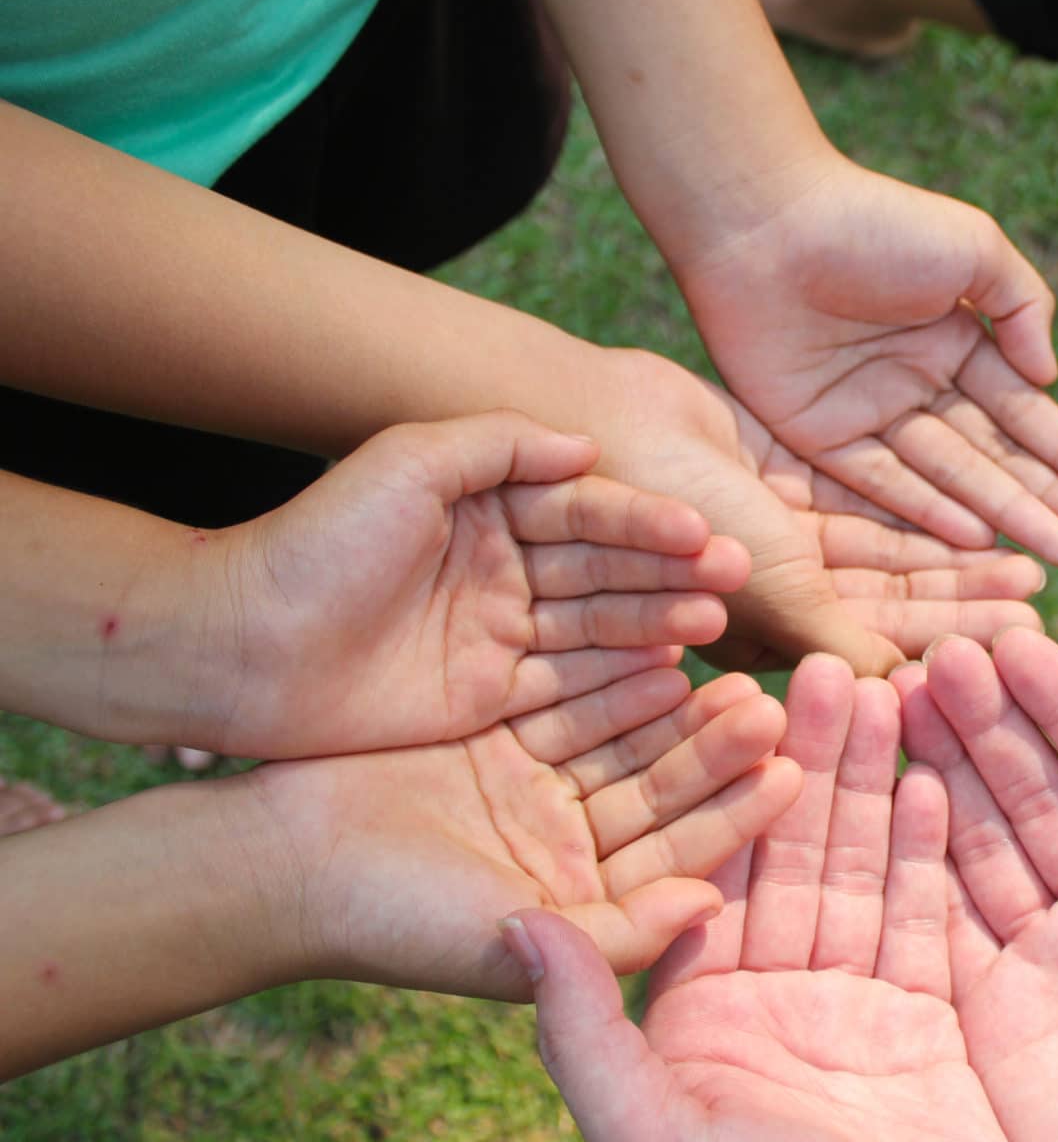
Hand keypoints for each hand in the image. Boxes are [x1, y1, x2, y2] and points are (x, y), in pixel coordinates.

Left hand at [199, 410, 746, 758]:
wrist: (239, 646)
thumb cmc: (317, 543)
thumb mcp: (406, 463)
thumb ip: (498, 443)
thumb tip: (586, 446)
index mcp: (490, 507)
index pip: (586, 508)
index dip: (644, 519)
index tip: (701, 528)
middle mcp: (506, 569)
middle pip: (605, 569)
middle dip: (669, 571)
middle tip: (734, 576)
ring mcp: (501, 635)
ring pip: (598, 627)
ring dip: (658, 623)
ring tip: (713, 622)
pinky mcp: (490, 698)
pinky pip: (569, 689)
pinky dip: (620, 683)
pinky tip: (671, 676)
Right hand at [248, 667, 799, 998]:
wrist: (276, 865)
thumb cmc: (390, 922)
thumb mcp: (514, 944)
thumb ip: (616, 935)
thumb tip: (712, 908)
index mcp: (586, 906)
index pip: (680, 856)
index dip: (733, 815)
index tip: (789, 773)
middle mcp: (571, 848)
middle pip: (660, 789)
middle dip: (715, 748)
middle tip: (772, 702)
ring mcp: (536, 791)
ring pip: (623, 740)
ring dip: (675, 705)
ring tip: (731, 664)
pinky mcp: (499, 739)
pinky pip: (569, 700)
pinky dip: (609, 674)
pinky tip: (658, 644)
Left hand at [511, 654, 1044, 1141]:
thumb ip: (589, 1037)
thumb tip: (512, 927)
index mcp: (700, 1022)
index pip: (711, 876)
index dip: (728, 786)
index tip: (743, 694)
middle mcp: (776, 1004)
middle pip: (796, 857)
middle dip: (816, 762)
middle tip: (836, 665)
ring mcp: (859, 1012)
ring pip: (868, 874)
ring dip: (881, 786)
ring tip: (897, 693)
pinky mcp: (934, 1027)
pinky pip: (931, 923)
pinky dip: (937, 854)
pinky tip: (939, 779)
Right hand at [591, 352, 1047, 675]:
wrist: (612, 428)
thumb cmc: (683, 523)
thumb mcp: (779, 589)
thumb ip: (846, 642)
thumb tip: (915, 700)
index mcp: (769, 642)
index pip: (878, 659)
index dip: (948, 653)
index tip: (1017, 651)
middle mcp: (778, 602)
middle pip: (893, 610)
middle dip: (965, 609)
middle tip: (1040, 606)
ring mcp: (781, 545)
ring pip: (889, 559)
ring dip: (956, 564)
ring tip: (1032, 566)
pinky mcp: (786, 490)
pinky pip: (869, 508)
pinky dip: (921, 515)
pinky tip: (983, 519)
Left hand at [676, 157, 1057, 562]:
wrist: (768, 223)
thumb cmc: (875, 222)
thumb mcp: (973, 249)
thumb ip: (1022, 307)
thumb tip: (1050, 377)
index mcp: (956, 340)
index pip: (1024, 411)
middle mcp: (918, 385)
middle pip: (994, 454)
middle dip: (1050, 496)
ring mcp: (870, 415)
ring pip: (949, 476)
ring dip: (1004, 514)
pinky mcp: (819, 437)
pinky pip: (883, 483)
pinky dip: (929, 511)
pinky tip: (980, 538)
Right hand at [896, 628, 1057, 1141]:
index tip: (1025, 640)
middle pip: (1041, 794)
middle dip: (993, 721)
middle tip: (944, 649)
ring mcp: (1045, 965)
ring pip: (982, 842)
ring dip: (941, 769)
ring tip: (896, 692)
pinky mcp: (989, 1017)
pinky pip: (942, 921)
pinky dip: (911, 857)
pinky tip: (882, 790)